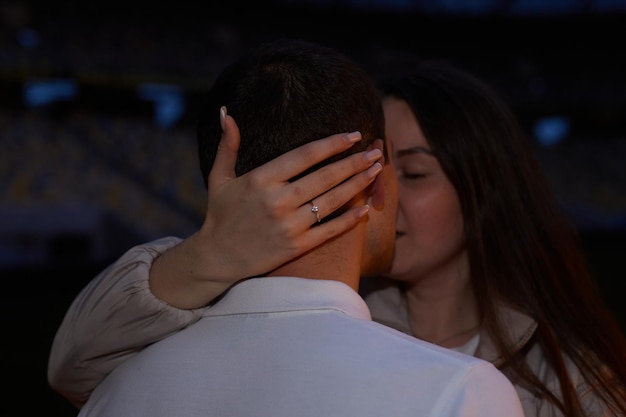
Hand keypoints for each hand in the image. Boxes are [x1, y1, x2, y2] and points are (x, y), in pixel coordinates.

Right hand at [150, 107, 382, 307]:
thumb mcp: (219, 177)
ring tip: (377, 170)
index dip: (332, 144)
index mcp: (261, 179)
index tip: (353, 135)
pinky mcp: (296, 246)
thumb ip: (227, 145)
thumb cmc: (220, 214)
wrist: (217, 259)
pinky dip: (349, 220)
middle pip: (325, 176)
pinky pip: (329, 231)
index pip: (305, 155)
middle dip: (354, 162)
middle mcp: (278, 200)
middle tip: (376, 151)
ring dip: (357, 184)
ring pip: (332, 201)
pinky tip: (366, 208)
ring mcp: (289, 225)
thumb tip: (227, 112)